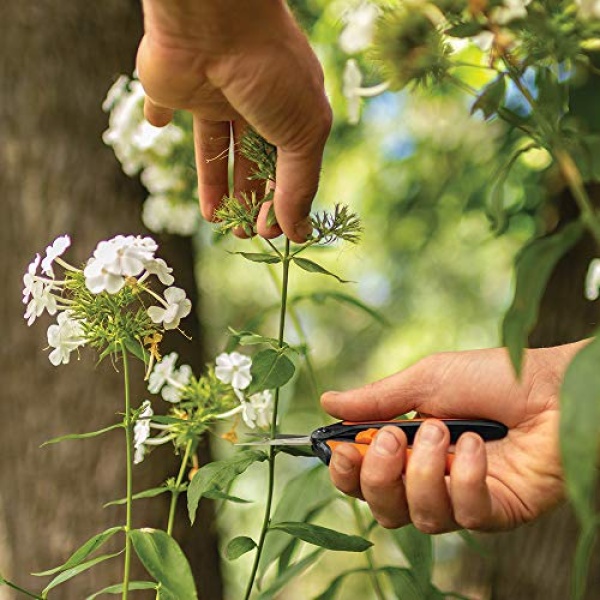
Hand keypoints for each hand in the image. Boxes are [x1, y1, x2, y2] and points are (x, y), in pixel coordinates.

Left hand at [136, 0, 330, 242]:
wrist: (214, 17)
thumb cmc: (271, 72)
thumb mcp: (302, 133)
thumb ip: (300, 185)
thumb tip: (298, 233)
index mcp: (290, 110)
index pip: (288, 165)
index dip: (281, 201)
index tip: (272, 233)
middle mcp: (253, 103)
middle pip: (252, 162)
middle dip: (250, 199)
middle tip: (245, 234)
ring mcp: (212, 94)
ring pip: (213, 148)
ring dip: (215, 185)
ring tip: (216, 220)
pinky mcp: (173, 87)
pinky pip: (164, 105)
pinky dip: (159, 116)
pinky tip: (159, 125)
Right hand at [321, 343, 584, 532]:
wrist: (554, 385)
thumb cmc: (492, 376)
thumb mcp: (426, 380)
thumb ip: (377, 399)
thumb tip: (328, 402)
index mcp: (410, 447)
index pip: (363, 477)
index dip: (346, 470)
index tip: (341, 447)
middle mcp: (433, 478)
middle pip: (384, 508)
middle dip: (379, 476)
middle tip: (393, 438)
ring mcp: (465, 498)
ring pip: (421, 517)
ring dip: (425, 472)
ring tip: (443, 431)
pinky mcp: (498, 512)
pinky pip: (466, 514)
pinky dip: (466, 478)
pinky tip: (478, 445)